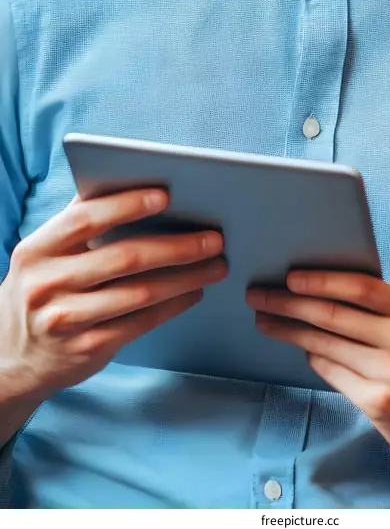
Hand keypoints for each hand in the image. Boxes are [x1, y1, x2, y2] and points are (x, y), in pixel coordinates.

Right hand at [0, 187, 226, 403]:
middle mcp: (48, 285)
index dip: (126, 205)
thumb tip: (133, 183)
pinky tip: (193, 291)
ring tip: (215, 265)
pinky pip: (141, 322)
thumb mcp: (43, 253)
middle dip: (177, 246)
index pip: (85, 219)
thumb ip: (78, 222)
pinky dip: (173, 305)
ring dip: (186, 277)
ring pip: (140, 293)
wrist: (10, 359)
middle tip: (214, 238)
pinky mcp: (87, 349)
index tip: (166, 195)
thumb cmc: (42, 289)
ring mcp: (67, 321)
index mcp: (37, 250)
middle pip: (124, 258)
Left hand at [246, 271, 389, 472]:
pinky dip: (315, 356)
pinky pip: (333, 373)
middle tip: (258, 294)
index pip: (361, 287)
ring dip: (290, 331)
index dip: (321, 280)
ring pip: (327, 345)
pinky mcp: (380, 405)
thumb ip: (387, 306)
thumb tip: (328, 284)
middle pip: (334, 317)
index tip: (290, 276)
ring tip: (266, 320)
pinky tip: (302, 347)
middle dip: (289, 304)